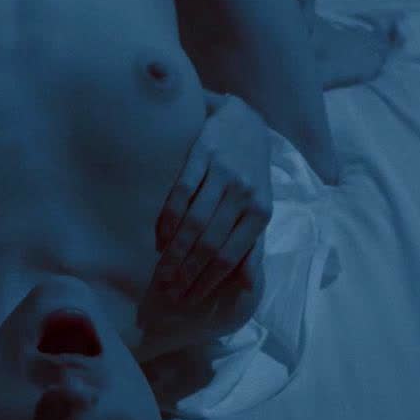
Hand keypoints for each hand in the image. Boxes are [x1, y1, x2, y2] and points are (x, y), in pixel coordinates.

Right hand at [152, 92, 273, 304]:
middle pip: (210, 242)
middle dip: (187, 272)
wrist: (244, 120)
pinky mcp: (203, 154)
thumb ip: (253, 246)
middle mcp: (244, 194)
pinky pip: (181, 192)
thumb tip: (248, 284)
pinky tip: (159, 238)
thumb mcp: (259, 208)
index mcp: (260, 211)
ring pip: (194, 221)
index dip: (208, 280)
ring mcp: (223, 173)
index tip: (189, 299)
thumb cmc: (251, 172)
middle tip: (168, 293)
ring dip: (175, 252)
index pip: (231, 255)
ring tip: (161, 274)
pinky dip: (168, 219)